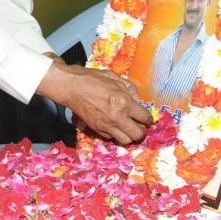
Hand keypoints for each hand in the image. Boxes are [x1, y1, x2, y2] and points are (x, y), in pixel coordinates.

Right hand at [36, 62, 150, 144]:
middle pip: (138, 134)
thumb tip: (138, 103)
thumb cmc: (93, 79)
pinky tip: (114, 125)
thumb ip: (131, 91)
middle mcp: (117, 117)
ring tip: (127, 127)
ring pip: (126, 140)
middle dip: (141, 130)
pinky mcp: (97, 129)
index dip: (148, 118)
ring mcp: (106, 125)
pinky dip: (116, 134)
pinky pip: (112, 138)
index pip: (145, 118)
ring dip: (129, 135)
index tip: (146, 117)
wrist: (72, 87)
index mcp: (124, 102)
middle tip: (139, 124)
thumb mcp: (116, 78)